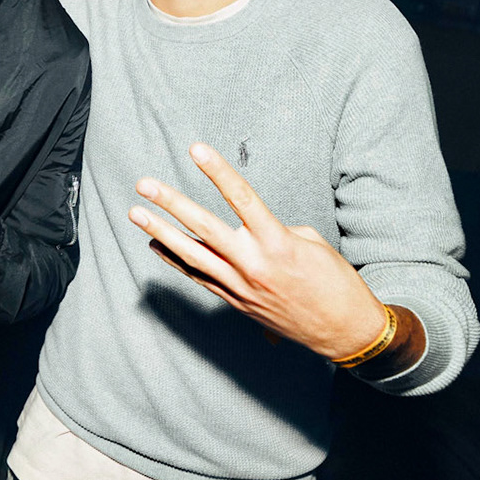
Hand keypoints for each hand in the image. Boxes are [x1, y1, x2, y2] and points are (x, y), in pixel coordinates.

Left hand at [128, 142, 392, 360]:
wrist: (343, 331)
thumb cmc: (335, 282)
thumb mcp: (311, 243)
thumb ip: (274, 231)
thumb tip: (249, 229)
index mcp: (278, 244)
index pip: (242, 198)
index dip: (218, 171)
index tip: (196, 148)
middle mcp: (254, 266)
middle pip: (204, 229)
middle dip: (171, 205)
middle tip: (144, 185)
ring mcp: (241, 288)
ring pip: (192, 256)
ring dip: (162, 233)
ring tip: (136, 214)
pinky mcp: (237, 303)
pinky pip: (199, 277)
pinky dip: (176, 260)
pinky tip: (157, 244)